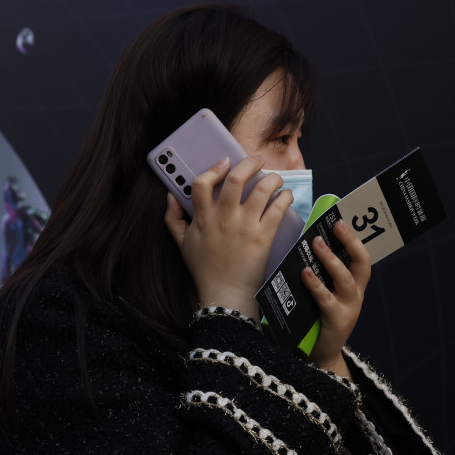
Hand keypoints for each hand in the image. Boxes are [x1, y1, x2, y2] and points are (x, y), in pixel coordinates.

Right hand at [165, 156, 293, 320]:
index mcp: (203, 218)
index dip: (214, 168)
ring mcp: (245, 226)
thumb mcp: (182, 243)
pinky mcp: (264, 236)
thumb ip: (173, 218)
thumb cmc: (204, 269)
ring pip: (262, 189)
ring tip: (274, 178)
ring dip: (272, 178)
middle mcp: (224, 218)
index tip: (224, 162)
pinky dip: (284, 197)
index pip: (202, 183)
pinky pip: (278, 209)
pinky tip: (285, 196)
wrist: (225, 293)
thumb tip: (170, 196)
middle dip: (249, 163)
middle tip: (256, 161)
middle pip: (236, 179)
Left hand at [301, 219, 370, 378]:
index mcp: (354, 283)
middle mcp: (355, 293)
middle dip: (350, 242)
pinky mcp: (337, 321)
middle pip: (361, 263)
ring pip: (345, 279)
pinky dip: (315, 284)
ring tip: (317, 243)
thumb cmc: (318, 316)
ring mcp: (348, 307)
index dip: (354, 237)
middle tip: (337, 224)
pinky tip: (305, 273)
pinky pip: (326, 299)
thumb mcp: (323, 291)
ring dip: (331, 259)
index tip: (342, 218)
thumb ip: (319, 272)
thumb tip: (303, 243)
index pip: (360, 256)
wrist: (321, 353)